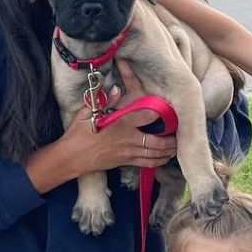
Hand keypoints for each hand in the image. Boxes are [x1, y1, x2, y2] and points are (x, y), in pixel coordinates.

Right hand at [61, 58, 177, 175]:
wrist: (72, 157)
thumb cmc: (79, 133)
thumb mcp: (87, 112)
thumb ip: (103, 100)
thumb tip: (115, 88)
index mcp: (120, 124)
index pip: (146, 116)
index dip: (159, 112)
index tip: (168, 108)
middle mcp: (128, 139)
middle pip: (157, 141)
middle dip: (171, 139)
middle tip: (180, 132)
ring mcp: (128, 153)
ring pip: (155, 154)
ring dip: (168, 150)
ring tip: (177, 145)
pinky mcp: (126, 162)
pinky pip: (147, 163)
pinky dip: (159, 161)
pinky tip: (166, 157)